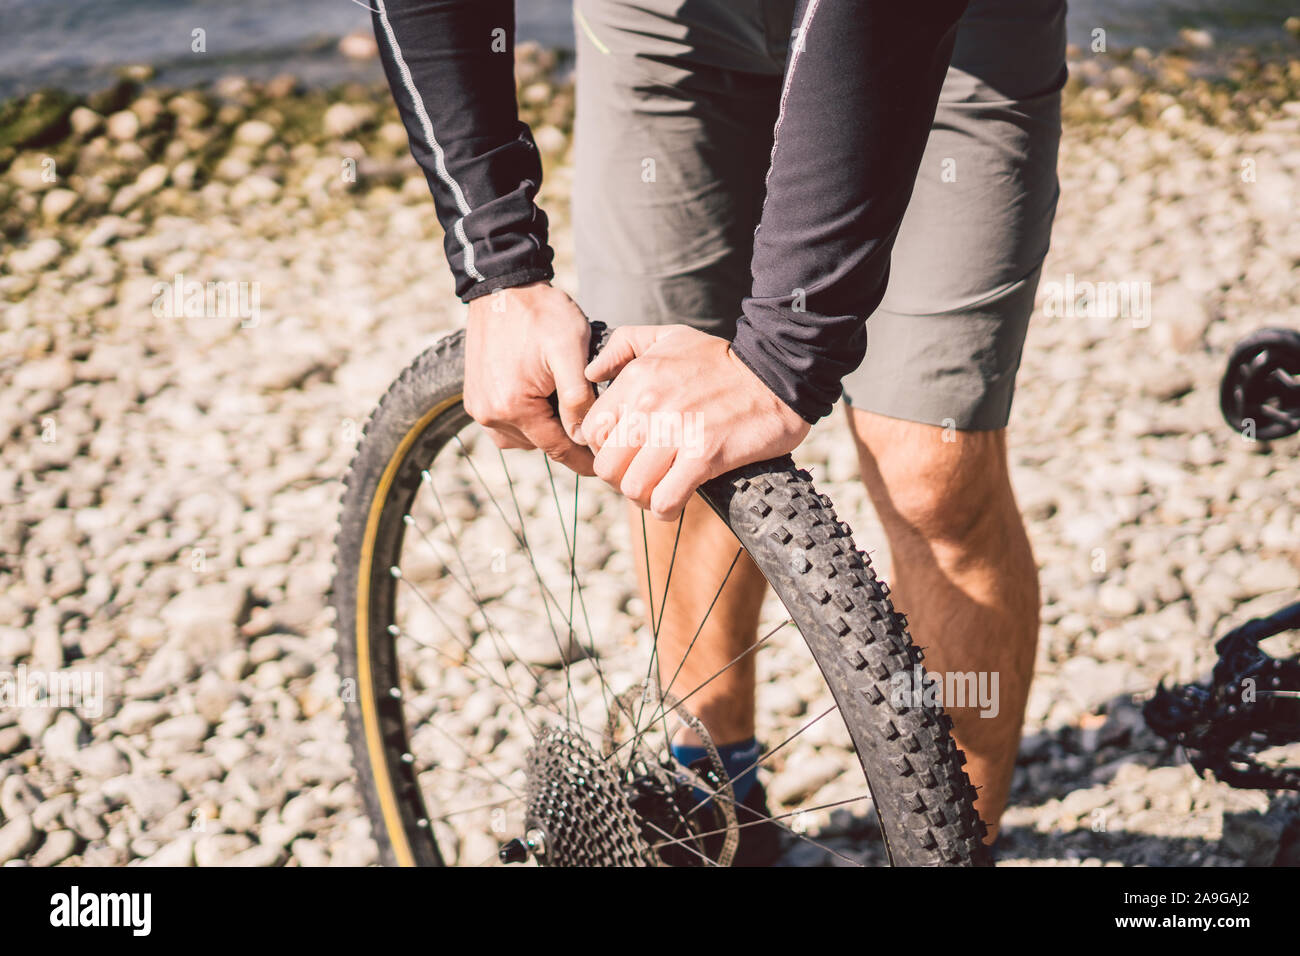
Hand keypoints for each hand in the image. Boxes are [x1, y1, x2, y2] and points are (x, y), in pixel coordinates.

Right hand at [463, 282, 594, 475]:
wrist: (503, 287)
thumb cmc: (541, 314)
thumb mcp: (571, 352)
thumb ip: (578, 399)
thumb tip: (584, 438)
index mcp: (513, 407)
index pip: (558, 449)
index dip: (585, 460)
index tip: (605, 465)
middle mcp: (489, 414)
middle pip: (541, 444)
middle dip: (567, 437)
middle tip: (594, 422)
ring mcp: (478, 407)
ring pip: (525, 437)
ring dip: (547, 427)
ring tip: (564, 399)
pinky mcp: (475, 398)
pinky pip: (507, 423)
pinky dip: (528, 417)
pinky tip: (542, 396)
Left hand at [582, 325, 809, 519]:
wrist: (777, 373)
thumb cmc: (721, 359)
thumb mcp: (668, 337)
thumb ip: (623, 346)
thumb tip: (591, 372)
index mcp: (636, 379)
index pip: (591, 432)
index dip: (604, 450)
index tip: (625, 453)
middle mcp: (650, 406)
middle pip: (607, 466)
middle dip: (620, 478)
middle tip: (641, 476)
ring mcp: (677, 432)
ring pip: (633, 487)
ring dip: (644, 497)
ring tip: (659, 490)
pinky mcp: (705, 456)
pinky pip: (666, 500)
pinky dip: (666, 509)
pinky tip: (676, 501)